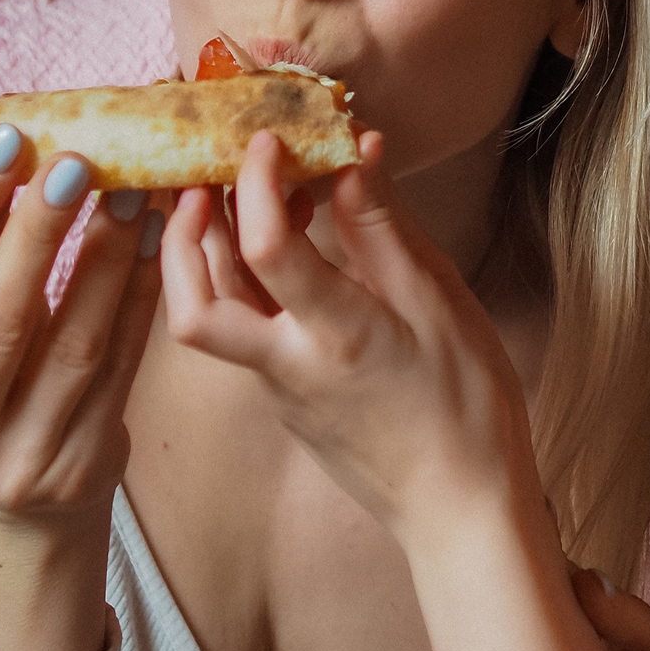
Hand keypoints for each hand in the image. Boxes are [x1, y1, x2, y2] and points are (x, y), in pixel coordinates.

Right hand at [0, 98, 165, 650]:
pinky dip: (141, 299)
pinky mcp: (84, 465)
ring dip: (109, 259)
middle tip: (80, 158)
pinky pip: (122, 367)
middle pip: (0, 317)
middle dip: (40, 232)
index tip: (7, 135)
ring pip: (75, 343)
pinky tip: (161, 243)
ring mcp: (20, 458)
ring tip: (137, 190)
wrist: (18, 501)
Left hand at [164, 130, 649, 650]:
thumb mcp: (441, 306)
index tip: (269, 138)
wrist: (462, 512)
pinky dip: (244, 284)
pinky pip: (246, 333)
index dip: (259, 181)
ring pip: (213, 316)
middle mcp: (290, 367)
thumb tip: (353, 155)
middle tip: (202, 178)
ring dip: (205, 255)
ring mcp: (280, 392)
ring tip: (234, 200)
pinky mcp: (287, 404)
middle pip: (194, 302)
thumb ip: (385, 230)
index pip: (268, 246)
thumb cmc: (467, 411)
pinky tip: (277, 255)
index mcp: (336, 336)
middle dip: (182, 234)